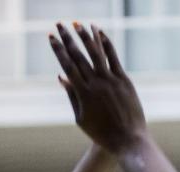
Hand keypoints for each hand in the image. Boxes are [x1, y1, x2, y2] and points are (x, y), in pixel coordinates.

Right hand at [49, 23, 145, 153]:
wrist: (128, 140)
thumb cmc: (102, 133)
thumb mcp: (81, 118)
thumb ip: (72, 96)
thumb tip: (62, 77)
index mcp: (83, 94)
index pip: (67, 66)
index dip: (58, 50)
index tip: (51, 37)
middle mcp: (96, 84)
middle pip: (79, 56)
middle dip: (67, 39)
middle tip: (59, 25)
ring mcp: (111, 81)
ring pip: (96, 53)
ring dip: (85, 36)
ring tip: (77, 24)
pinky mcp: (124, 81)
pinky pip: (113, 59)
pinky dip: (106, 44)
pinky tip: (99, 33)